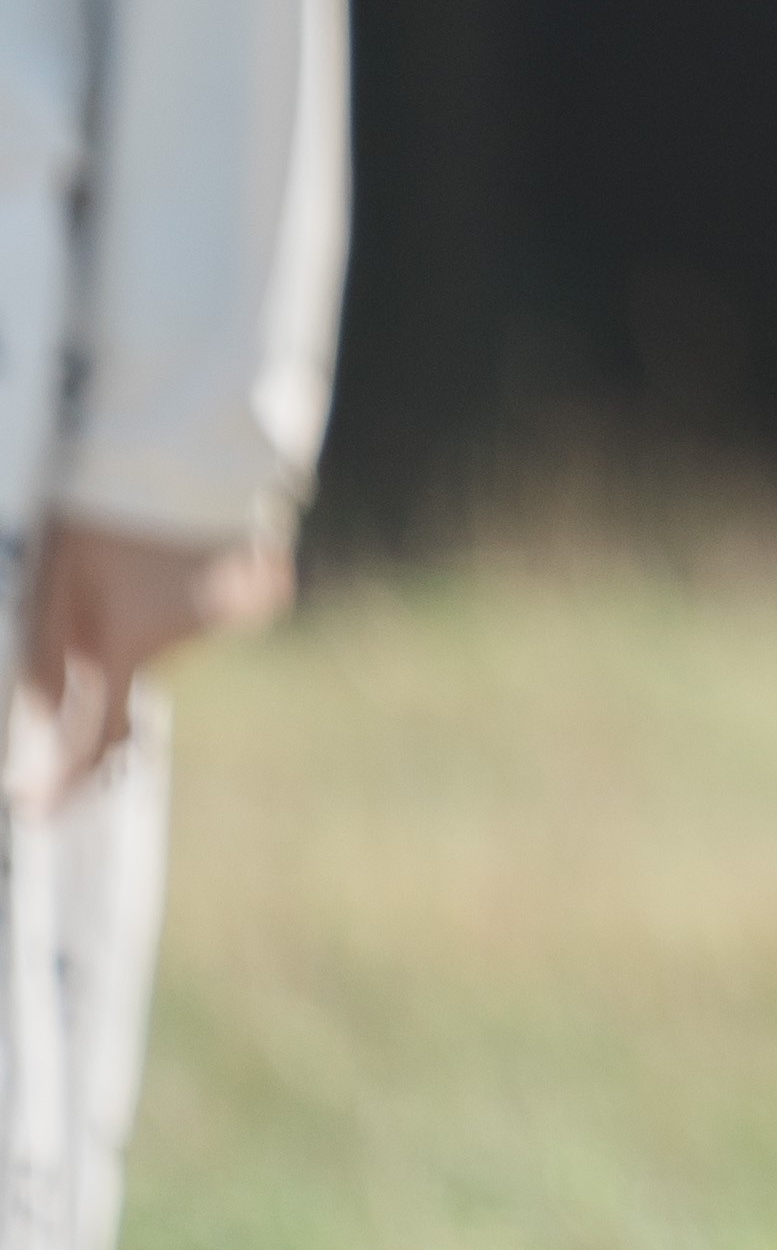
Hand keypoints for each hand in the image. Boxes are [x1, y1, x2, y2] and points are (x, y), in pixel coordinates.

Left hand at [23, 519, 285, 807]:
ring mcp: (233, 614)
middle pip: (134, 671)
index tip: (38, 808)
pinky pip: (212, 609)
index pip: (95, 738)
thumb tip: (42, 720)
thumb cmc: (104, 506)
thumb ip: (43, 656)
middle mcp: (186, 642)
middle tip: (92, 587)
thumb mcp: (51, 577)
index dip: (63, 780)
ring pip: (171, 638)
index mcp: (128, 644)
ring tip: (138, 552)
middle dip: (109, 650)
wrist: (192, 441)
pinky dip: (191, 594)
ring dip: (148, 616)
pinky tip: (181, 548)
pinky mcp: (264, 586)